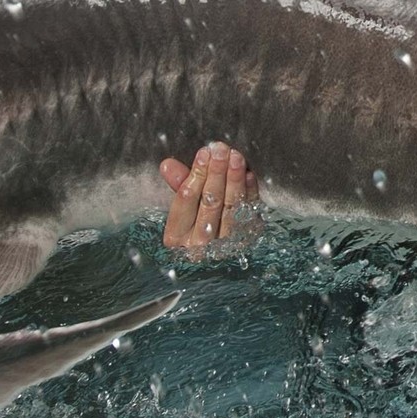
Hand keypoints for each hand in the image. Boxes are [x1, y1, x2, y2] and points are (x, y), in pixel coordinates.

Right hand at [160, 142, 258, 256]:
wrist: (218, 267)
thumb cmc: (195, 226)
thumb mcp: (183, 210)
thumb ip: (179, 185)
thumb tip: (167, 165)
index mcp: (177, 238)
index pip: (186, 200)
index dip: (196, 174)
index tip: (204, 153)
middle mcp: (200, 246)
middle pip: (210, 203)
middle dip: (216, 173)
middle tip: (221, 150)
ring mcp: (225, 247)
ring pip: (231, 209)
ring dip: (234, 180)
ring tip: (236, 157)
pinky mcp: (247, 243)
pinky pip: (250, 214)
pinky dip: (250, 193)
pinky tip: (249, 174)